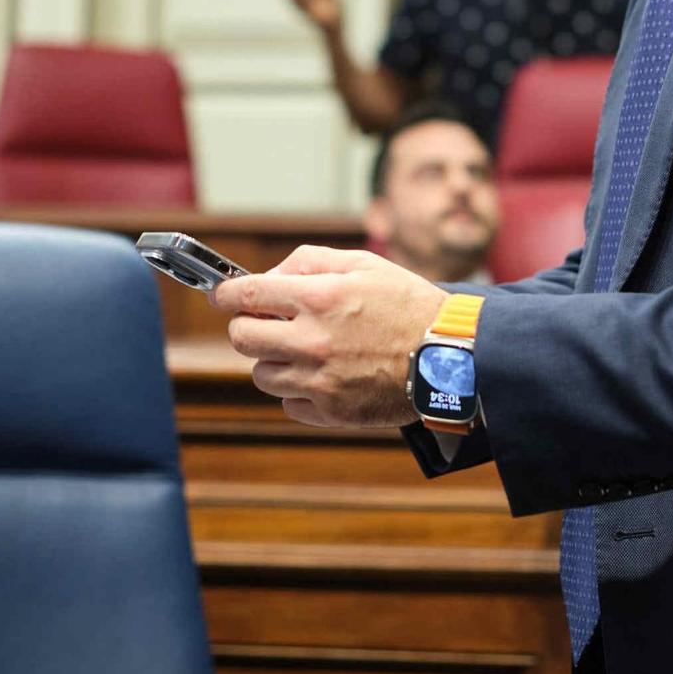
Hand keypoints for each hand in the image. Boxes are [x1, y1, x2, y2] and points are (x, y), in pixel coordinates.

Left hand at [212, 245, 448, 427]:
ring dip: (274, 360)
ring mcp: (319, 381)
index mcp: (318, 299)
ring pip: (262, 375)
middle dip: (248, 327)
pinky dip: (298, 391)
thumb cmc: (408, 305)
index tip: (222, 295)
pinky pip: (288, 404)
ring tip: (305, 351)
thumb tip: (270, 277)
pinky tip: (324, 376)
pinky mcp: (331, 412)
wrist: (450, 357)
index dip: (225, 294)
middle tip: (266, 323)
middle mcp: (312, 341)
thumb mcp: (363, 264)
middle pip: (242, 338)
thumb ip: (309, 261)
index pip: (245, 295)